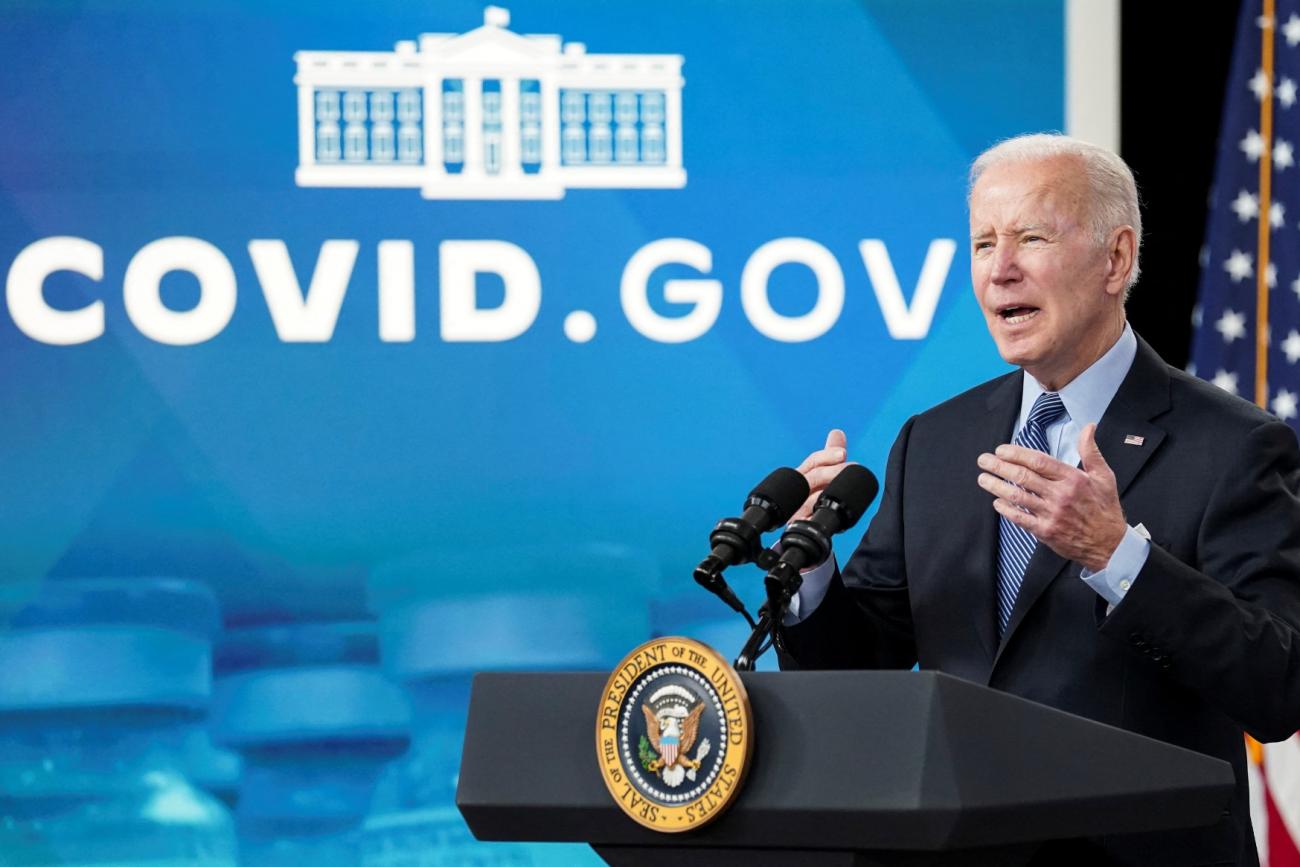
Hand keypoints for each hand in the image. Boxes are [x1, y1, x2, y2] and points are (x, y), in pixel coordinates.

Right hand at [793, 429, 849, 521]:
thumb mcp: (824, 474)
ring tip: (845, 489)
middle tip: (853, 468)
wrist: (801, 524)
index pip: (814, 461)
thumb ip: (830, 454)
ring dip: (827, 492)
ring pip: (810, 498)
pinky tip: (825, 511)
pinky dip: (814, 516)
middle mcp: (798, 489)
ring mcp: (797, 507)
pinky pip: (806, 520)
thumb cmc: (813, 495)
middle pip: (813, 476)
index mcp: (804, 475)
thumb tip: (837, 432)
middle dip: (833, 471)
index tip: (843, 453)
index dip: (827, 455)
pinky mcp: (799, 524)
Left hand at [976, 423, 1126, 571]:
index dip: (1016, 454)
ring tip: (983, 478)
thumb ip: (1091, 451)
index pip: (1038, 461)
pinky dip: (1006, 509)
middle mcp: (1060, 495)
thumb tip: (1088, 427)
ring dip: (997, 486)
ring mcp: (1052, 514)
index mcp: (1073, 478)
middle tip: (984, 460)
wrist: (1110, 544)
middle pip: (1023, 476)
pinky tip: (996, 501)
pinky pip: (1020, 518)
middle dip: (999, 466)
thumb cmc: (1104, 508)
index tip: (1001, 450)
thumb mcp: (1104, 476)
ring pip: (1018, 496)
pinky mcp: (1046, 531)